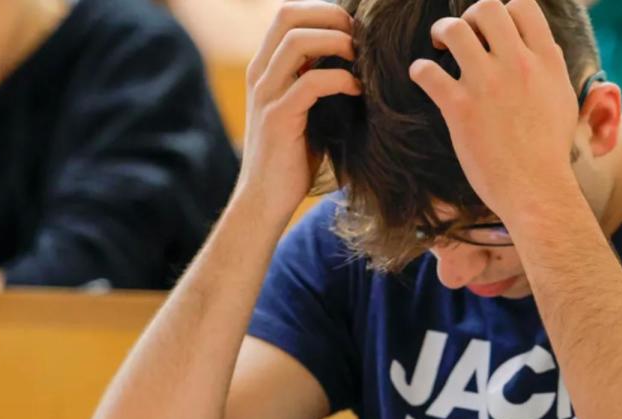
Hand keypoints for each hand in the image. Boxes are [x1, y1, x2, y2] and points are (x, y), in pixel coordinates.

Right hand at [237, 0, 360, 223]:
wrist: (266, 198)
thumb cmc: (293, 155)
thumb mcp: (306, 109)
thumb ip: (318, 81)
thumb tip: (360, 61)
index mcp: (265, 67)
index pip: (287, 14)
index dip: (323, 10)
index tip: (354, 28)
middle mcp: (260, 74)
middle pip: (288, 16)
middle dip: (330, 16)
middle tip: (360, 35)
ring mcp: (266, 94)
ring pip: (296, 41)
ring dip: (336, 42)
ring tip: (361, 58)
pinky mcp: (278, 117)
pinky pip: (311, 83)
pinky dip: (340, 79)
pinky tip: (358, 90)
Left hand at [409, 0, 578, 220]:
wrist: (537, 190)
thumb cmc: (550, 152)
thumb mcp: (564, 101)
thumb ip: (552, 69)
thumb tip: (544, 48)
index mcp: (545, 61)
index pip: (523, 6)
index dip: (503, 12)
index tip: (493, 32)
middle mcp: (517, 65)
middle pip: (486, 8)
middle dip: (469, 18)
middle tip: (463, 39)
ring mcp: (488, 84)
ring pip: (454, 29)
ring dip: (441, 33)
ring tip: (440, 49)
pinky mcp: (460, 108)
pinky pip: (427, 71)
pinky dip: (420, 71)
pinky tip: (425, 80)